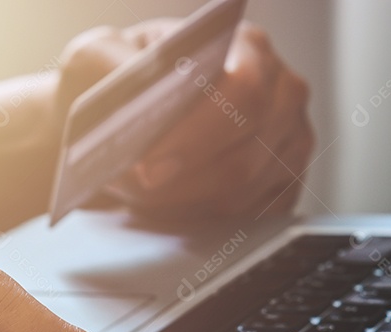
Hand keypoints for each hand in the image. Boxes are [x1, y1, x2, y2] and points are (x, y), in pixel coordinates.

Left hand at [58, 20, 313, 218]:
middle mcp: (282, 95)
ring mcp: (290, 145)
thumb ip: (109, 64)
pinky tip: (172, 210)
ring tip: (143, 195)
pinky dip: (204, 224)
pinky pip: (249, 223)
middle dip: (182, 184)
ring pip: (242, 198)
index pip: (242, 95)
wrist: (130, 117)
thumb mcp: (100, 56)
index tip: (147, 166)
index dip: (196, 137)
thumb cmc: (121, 83)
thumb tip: (127, 98)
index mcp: (248, 49)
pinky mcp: (284, 190)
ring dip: (185, 206)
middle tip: (137, 190)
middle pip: (245, 159)